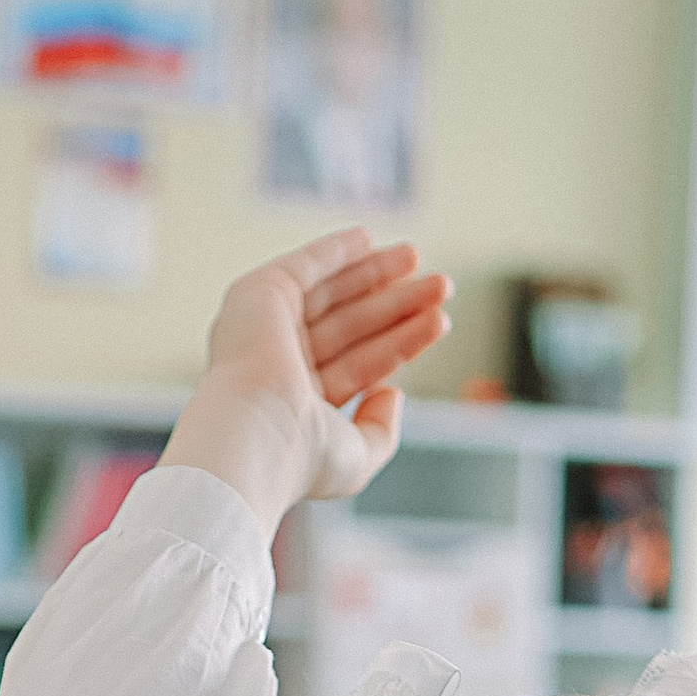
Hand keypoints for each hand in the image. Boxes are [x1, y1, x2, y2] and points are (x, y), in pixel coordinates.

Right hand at [162, 233, 450, 528]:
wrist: (255, 432)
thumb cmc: (300, 455)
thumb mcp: (357, 456)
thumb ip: (380, 431)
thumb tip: (393, 394)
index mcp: (300, 403)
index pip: (362, 363)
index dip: (401, 341)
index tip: (438, 321)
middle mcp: (280, 364)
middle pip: (353, 324)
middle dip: (397, 303)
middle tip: (441, 285)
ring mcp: (267, 328)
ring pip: (335, 294)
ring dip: (377, 273)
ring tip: (418, 258)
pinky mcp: (259, 296)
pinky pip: (304, 266)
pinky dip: (334, 251)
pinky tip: (366, 239)